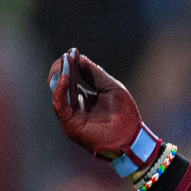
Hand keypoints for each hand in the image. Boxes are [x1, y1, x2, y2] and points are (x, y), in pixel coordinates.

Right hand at [48, 48, 162, 176]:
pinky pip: (59, 106)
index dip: (71, 65)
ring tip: (66, 62)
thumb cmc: (125, 116)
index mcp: (83, 99)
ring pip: (59, 92)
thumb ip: (94, 74)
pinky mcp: (70, 125)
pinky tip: (65, 78)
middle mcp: (74, 107)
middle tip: (68, 55)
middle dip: (63, 68)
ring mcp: (71, 117)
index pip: (71, 78)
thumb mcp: (110, 88)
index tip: (72, 52)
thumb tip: (78, 58)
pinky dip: (60, 91)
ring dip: (62, 75)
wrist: (132, 139)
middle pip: (62, 84)